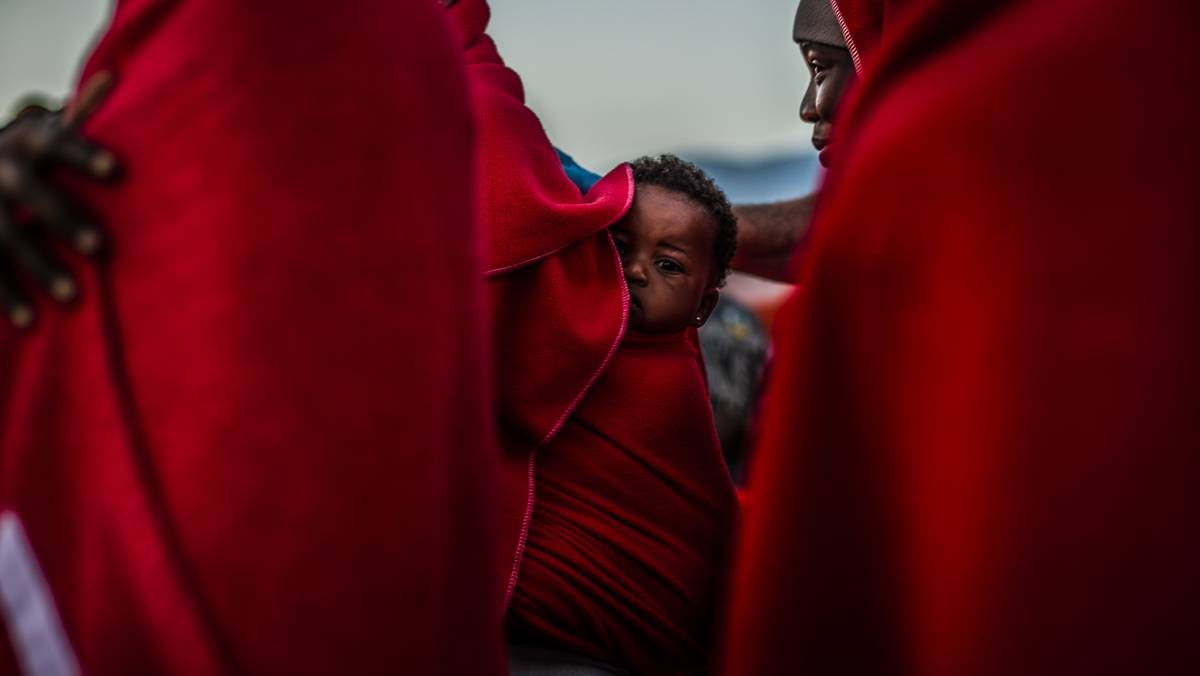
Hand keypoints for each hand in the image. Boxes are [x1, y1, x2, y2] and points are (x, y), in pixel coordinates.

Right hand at [0, 72, 116, 328]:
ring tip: (74, 297)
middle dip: (63, 219)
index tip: (119, 170)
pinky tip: (31, 322)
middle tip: (102, 248)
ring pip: (3, 236)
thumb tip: (114, 75)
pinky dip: (6, 296)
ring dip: (38, 268)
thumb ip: (77, 115)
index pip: (56, 141)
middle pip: (29, 192)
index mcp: (24, 140)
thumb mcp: (41, 136)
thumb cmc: (22, 158)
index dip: (85, 153)